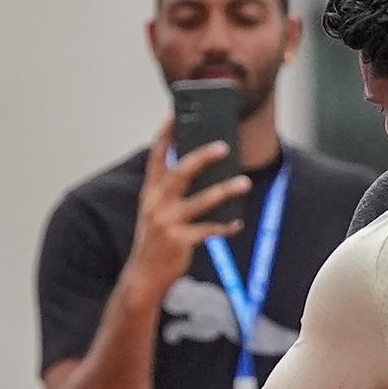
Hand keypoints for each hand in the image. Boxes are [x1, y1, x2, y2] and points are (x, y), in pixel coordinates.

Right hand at [126, 119, 249, 297]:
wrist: (144, 274)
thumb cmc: (159, 237)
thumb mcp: (161, 210)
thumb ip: (179, 191)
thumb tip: (213, 170)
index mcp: (151, 191)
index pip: (157, 156)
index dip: (166, 134)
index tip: (176, 114)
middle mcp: (156, 203)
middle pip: (180, 173)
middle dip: (202, 157)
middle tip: (224, 146)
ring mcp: (166, 222)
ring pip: (200, 202)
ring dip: (224, 191)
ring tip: (244, 183)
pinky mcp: (178, 242)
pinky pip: (208, 231)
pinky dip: (225, 227)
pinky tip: (237, 223)